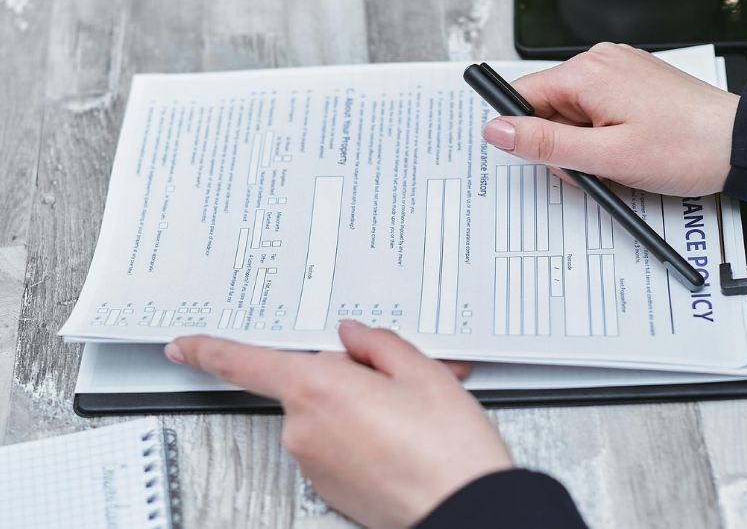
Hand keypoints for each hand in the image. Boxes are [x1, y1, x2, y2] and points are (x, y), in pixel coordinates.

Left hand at [164, 321, 512, 528]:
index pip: (243, 362)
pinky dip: (360, 436)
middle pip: (308, 383)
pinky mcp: (327, 487)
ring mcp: (313, 462)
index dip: (207, 350)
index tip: (183, 347)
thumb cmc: (446, 447)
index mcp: (317, 389)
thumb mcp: (421, 370)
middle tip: (395, 380)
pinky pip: (334, 445)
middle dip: (345, 375)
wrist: (464, 507)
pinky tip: (400, 438)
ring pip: (325, 414)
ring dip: (358, 406)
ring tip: (408, 415)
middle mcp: (304, 429)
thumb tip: (353, 337)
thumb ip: (376, 343)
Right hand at [482, 42, 739, 195]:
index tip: (542, 156)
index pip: (521, 97)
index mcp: (587, 73)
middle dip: (560, 146)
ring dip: (582, 145)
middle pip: (546, 109)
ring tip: (616, 159)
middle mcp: (600, 63)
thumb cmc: (684, 147)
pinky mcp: (629, 85)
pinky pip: (594, 112)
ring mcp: (617, 72)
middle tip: (594, 166)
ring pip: (570, 115)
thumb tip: (498, 130)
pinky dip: (600, 135)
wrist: (737, 145)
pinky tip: (624, 148)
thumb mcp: (604, 155)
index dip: (525, 134)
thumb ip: (544, 143)